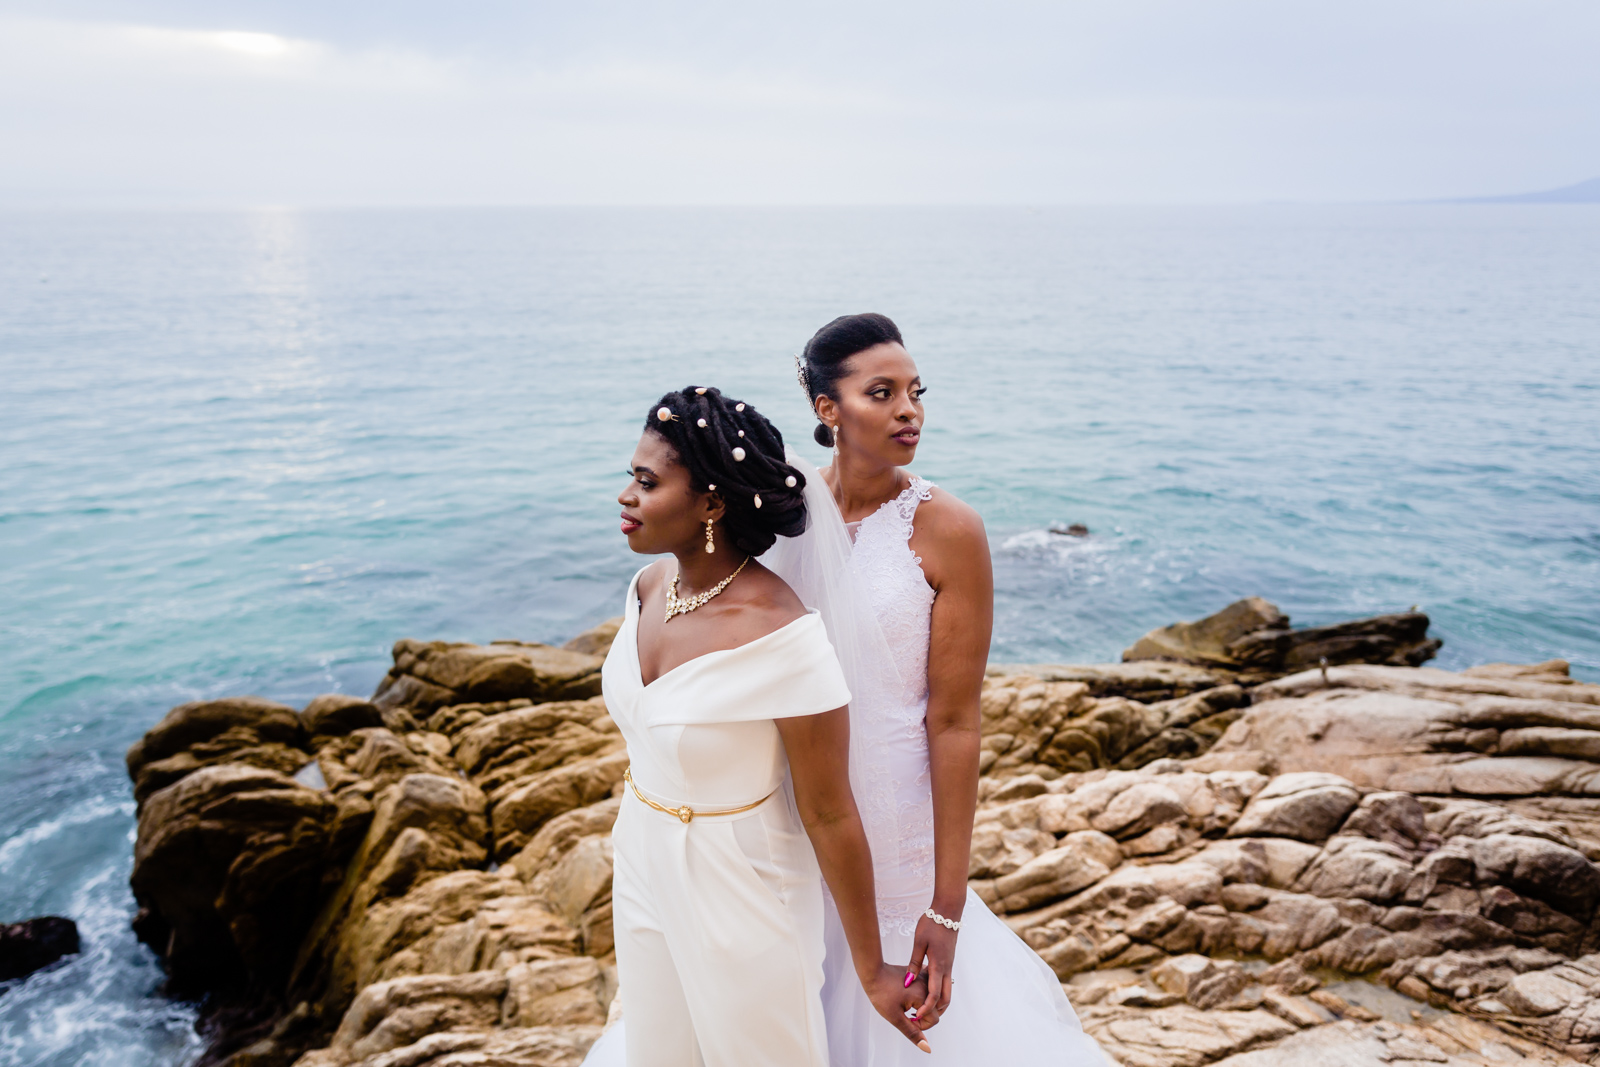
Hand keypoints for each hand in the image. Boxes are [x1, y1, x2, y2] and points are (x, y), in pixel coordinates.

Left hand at [862, 961, 933, 1052]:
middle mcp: (928, 984)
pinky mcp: (921, 973)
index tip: (906, 1019)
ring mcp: (925, 977)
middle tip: (905, 1012)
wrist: (873, 972)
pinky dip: (921, 996)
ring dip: (922, 1006)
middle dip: (921, 1016)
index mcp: (924, 995)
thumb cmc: (881, 993)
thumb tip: (927, 1048)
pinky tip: (908, 995)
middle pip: (934, 1010)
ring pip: (931, 1000)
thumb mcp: (895, 1017)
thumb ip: (912, 1033)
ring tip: (905, 1004)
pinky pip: (927, 990)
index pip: (934, 1019)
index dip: (920, 1025)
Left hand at [906, 912, 958, 1028]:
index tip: (916, 1017)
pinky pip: (946, 982)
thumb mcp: (918, 943)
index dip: (926, 1009)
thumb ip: (914, 963)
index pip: (934, 995)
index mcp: (939, 966)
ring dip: (937, 1003)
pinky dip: (938, 992)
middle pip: (945, 998)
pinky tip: (925, 992)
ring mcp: (949, 965)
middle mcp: (947, 968)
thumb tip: (907, 982)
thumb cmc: (931, 924)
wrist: (948, 911)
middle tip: (920, 1018)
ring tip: (920, 1008)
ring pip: (947, 991)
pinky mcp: (948, 961)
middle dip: (935, 1011)